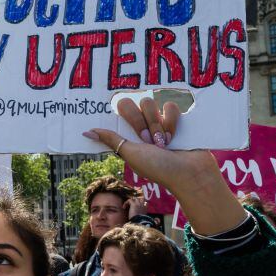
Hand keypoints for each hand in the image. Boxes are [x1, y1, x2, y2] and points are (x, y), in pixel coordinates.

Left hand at [85, 97, 244, 235]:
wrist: (188, 172)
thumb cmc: (158, 167)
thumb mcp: (131, 154)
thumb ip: (111, 139)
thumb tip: (86, 132)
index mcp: (128, 132)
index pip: (118, 111)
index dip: (121, 113)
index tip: (122, 117)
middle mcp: (142, 124)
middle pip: (132, 104)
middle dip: (140, 122)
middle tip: (147, 139)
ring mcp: (159, 120)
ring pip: (150, 103)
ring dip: (156, 125)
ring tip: (163, 143)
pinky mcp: (176, 118)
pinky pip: (170, 106)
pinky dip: (172, 122)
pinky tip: (175, 137)